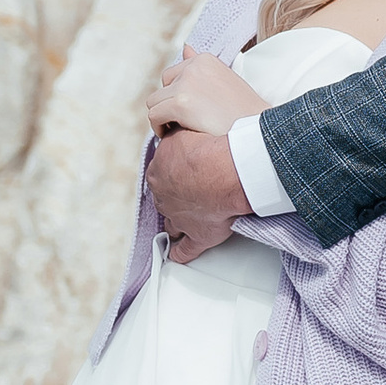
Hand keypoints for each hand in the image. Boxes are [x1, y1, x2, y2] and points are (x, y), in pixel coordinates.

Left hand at [143, 46, 265, 137]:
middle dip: (169, 103)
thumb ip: (200, 66)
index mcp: (205, 59)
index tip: (191, 112)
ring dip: (162, 117)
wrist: (257, 133)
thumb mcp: (225, 80)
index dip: (180, 95)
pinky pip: (154, 116)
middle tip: (184, 122)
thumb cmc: (244, 112)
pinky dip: (159, 128)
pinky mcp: (180, 103)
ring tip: (178, 130)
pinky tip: (173, 136)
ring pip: (154, 101)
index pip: (176, 74)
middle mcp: (193, 66)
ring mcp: (186, 84)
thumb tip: (185, 47)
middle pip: (163, 85)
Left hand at [148, 121, 247, 261]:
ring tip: (180, 224)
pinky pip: (184, 250)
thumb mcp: (182, 131)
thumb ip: (175, 134)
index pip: (161, 173)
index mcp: (159, 172)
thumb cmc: (208, 150)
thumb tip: (172, 129)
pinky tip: (176, 255)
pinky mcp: (197, 236)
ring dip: (176, 223)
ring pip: (173, 224)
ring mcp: (179, 219)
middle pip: (165, 199)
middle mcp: (165, 198)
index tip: (182, 171)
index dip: (172, 173)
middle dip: (174, 197)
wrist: (226, 172)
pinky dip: (180, 253)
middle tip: (187, 193)